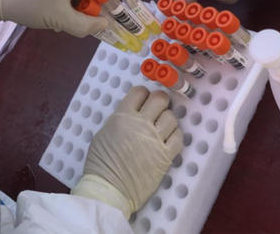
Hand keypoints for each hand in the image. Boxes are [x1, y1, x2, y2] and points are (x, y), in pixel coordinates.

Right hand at [72, 87, 182, 217]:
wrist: (109, 189)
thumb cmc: (101, 162)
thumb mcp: (104, 133)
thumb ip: (119, 119)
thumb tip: (132, 114)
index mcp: (122, 116)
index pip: (139, 92)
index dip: (143, 95)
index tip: (143, 101)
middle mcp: (141, 123)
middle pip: (160, 100)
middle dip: (159, 101)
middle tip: (156, 110)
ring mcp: (155, 139)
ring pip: (171, 117)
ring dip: (167, 119)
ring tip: (162, 127)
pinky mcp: (165, 156)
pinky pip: (178, 137)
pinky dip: (175, 135)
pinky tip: (168, 140)